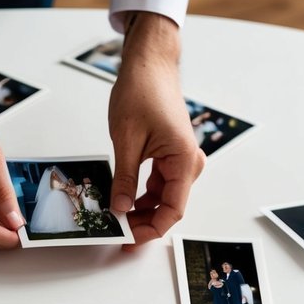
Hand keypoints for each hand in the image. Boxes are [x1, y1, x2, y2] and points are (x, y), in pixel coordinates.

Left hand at [108, 13, 203, 245]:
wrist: (149, 65)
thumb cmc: (142, 91)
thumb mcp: (127, 140)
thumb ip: (125, 179)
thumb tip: (120, 209)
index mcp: (184, 159)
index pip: (172, 209)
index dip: (150, 229)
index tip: (128, 239)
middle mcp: (188, 163)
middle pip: (169, 206)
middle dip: (143, 223)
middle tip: (117, 233)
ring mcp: (181, 160)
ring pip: (162, 198)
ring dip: (141, 211)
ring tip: (115, 219)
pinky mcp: (170, 156)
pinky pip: (158, 184)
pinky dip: (141, 195)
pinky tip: (122, 200)